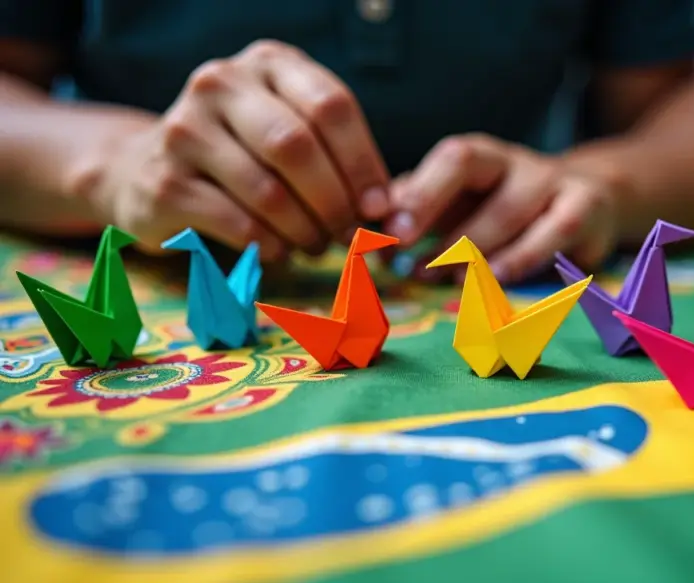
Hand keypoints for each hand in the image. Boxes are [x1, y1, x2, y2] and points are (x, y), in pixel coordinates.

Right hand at [84, 40, 389, 259]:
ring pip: (268, 192)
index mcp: (268, 64)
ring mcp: (185, 130)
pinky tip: (279, 252)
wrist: (147, 169)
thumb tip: (390, 214)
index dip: (364, 164)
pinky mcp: (164, 183)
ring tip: (316, 246)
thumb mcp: (292, 133)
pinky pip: (239, 225)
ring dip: (305, 231)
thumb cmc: (245, 155)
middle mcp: (221, 84)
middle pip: (298, 146)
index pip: (331, 106)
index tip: (380, 207)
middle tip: (349, 235)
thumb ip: (340, 159)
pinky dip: (271, 247)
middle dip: (335, 202)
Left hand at [382, 134, 616, 282]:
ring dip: (470, 243)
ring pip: (508, 206)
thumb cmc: (512, 213)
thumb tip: (362, 233)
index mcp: (477, 157)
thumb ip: (418, 217)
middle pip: (466, 161)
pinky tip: (498, 278)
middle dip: (426, 200)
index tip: (378, 224)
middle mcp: (511, 161)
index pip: (439, 160)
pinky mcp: (586, 208)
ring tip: (442, 276)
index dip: (409, 190)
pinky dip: (525, 255)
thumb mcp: (466, 212)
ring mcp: (552, 181)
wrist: (595, 202)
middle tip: (399, 243)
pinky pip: (556, 229)